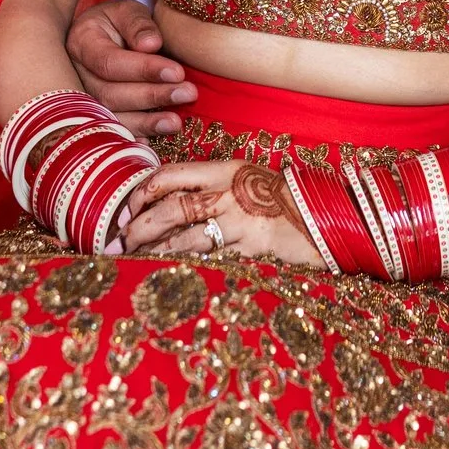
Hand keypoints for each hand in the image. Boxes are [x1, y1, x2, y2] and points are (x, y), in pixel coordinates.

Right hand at [67, 0, 196, 135]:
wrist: (101, 38)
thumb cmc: (117, 23)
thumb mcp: (127, 12)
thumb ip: (138, 24)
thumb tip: (151, 45)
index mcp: (81, 43)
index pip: (110, 62)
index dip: (143, 69)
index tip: (177, 72)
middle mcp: (75, 76)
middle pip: (110, 93)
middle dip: (151, 96)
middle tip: (187, 93)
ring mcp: (81, 100)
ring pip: (110, 117)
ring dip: (146, 122)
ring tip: (176, 122)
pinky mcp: (93, 117)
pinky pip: (111, 132)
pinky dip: (132, 139)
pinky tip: (152, 143)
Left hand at [122, 160, 324, 267]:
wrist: (331, 218)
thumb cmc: (286, 201)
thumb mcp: (249, 181)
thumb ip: (214, 186)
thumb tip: (167, 202)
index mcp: (227, 169)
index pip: (171, 175)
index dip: (141, 193)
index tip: (124, 211)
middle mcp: (231, 193)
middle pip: (170, 208)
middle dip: (136, 228)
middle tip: (116, 245)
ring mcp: (243, 223)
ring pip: (184, 239)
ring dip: (153, 254)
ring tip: (133, 265)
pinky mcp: (253, 251)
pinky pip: (211, 262)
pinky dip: (186, 270)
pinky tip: (168, 279)